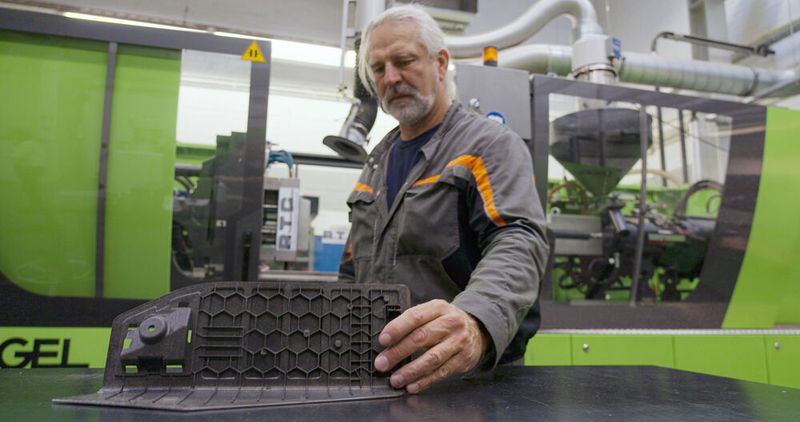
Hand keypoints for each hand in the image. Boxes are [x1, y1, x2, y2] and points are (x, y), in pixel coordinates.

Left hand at [373, 299, 489, 393]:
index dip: (397, 329)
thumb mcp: (432, 313)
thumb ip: (413, 323)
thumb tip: (387, 342)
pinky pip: (441, 372)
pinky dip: (425, 381)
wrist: (477, 330)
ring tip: (396, 379)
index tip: (383, 340)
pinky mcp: (463, 359)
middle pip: (421, 338)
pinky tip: (412, 386)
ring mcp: (459, 342)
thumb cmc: (446, 322)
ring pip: (432, 358)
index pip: (415, 316)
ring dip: (411, 371)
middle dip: (398, 352)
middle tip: (382, 364)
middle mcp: (450, 323)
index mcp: (438, 308)